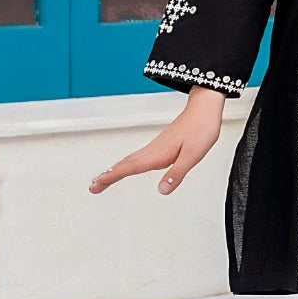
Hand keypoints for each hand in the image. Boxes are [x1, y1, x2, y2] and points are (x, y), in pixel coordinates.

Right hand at [88, 86, 225, 196]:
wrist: (204, 108)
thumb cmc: (201, 129)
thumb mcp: (193, 156)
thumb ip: (177, 174)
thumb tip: (162, 190)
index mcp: (158, 153)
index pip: (130, 167)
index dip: (113, 176)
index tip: (97, 183)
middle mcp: (153, 150)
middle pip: (125, 164)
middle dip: (107, 175)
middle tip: (92, 186)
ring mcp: (155, 146)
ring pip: (129, 160)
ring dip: (114, 169)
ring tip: (102, 178)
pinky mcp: (160, 145)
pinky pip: (138, 156)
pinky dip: (126, 163)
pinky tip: (127, 167)